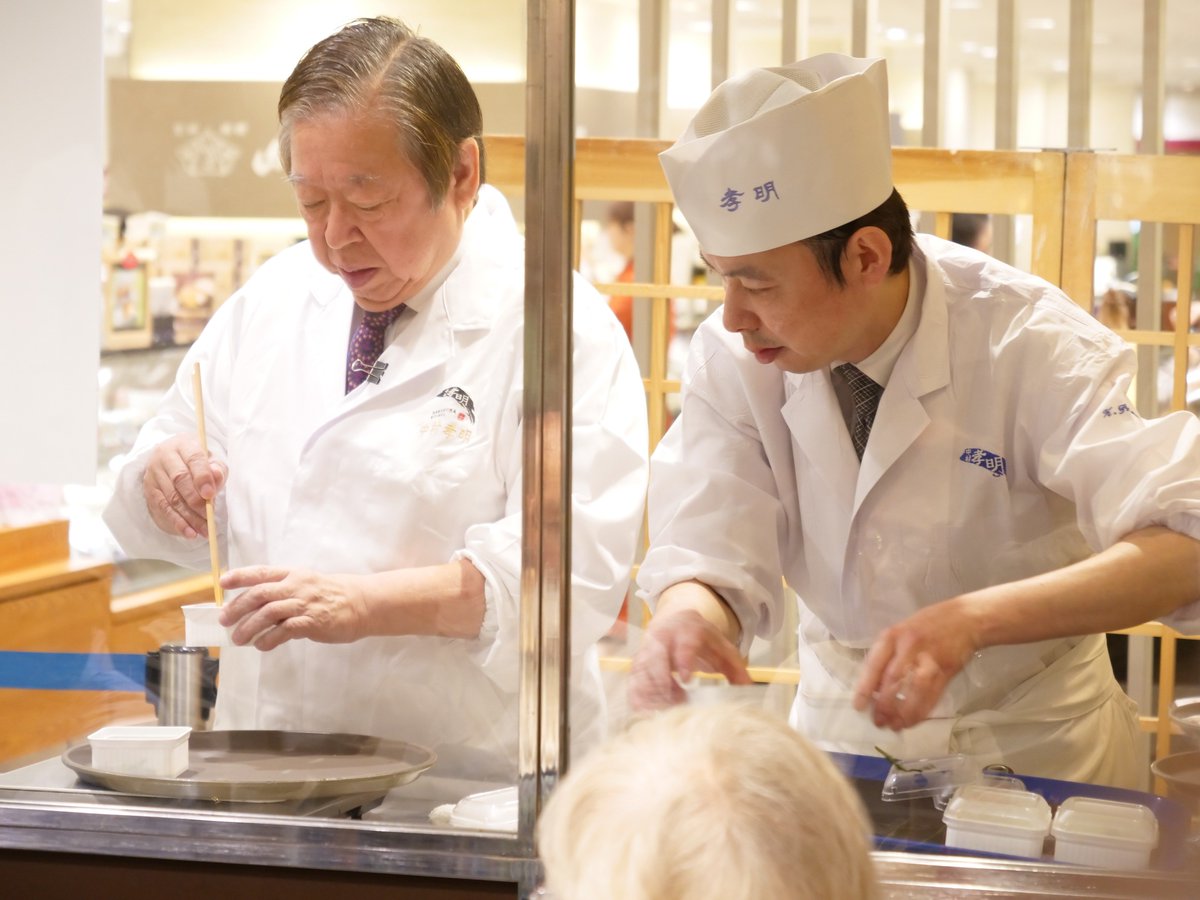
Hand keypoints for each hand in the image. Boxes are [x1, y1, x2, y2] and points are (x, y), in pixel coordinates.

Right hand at [142, 435, 226, 538]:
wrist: (175, 460)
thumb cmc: (199, 462)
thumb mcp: (212, 460)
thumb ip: (217, 469)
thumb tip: (216, 476)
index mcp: (183, 445)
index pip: (193, 459)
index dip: (202, 477)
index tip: (210, 494)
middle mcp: (164, 457)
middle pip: (179, 479)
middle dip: (196, 500)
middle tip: (210, 516)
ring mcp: (154, 474)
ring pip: (172, 497)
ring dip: (189, 516)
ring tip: (205, 530)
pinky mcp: (149, 490)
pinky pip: (164, 509)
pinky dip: (178, 522)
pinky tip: (190, 533)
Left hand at [218, 567, 367, 650]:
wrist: (362, 603)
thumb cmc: (332, 594)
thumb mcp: (307, 584)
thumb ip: (284, 591)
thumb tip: (257, 606)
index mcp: (293, 574)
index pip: (261, 572)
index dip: (240, 576)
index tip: (222, 582)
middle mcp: (296, 586)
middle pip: (259, 594)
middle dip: (237, 607)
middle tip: (224, 620)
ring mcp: (304, 604)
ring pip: (267, 613)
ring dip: (249, 627)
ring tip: (239, 639)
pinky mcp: (312, 622)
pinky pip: (284, 631)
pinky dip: (268, 639)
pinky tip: (261, 645)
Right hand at [628, 608, 752, 711]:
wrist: (675, 618)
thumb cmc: (702, 637)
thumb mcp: (722, 647)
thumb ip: (736, 667)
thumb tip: (749, 689)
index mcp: (687, 632)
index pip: (684, 645)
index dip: (684, 661)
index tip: (687, 680)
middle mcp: (662, 639)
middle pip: (655, 659)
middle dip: (661, 684)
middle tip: (673, 707)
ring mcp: (647, 650)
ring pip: (641, 673)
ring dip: (649, 695)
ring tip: (662, 714)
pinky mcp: (637, 663)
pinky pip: (633, 682)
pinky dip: (639, 698)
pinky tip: (649, 713)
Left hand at [852, 597, 980, 730]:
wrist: (966, 618)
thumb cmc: (927, 625)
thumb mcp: (901, 632)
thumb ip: (888, 655)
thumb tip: (873, 688)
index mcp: (893, 636)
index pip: (875, 663)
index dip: (865, 687)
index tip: (858, 707)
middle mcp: (910, 646)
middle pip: (893, 678)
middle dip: (884, 704)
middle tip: (878, 721)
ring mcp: (930, 658)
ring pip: (915, 688)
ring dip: (904, 711)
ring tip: (895, 725)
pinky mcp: (946, 669)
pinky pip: (933, 694)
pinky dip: (922, 710)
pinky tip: (913, 721)